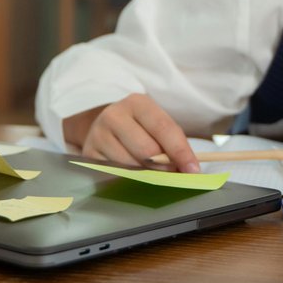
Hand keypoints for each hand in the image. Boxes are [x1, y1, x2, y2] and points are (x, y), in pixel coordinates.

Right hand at [69, 95, 199, 172]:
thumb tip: (188, 170)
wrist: (103, 126)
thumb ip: (171, 143)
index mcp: (137, 103)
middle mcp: (114, 115)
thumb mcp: (155, 126)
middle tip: (171, 173)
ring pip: (132, 166)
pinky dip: (129, 178)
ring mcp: (99, 134)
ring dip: (146, 174)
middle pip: (147, 151)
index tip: (193, 170)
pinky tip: (131, 173)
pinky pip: (116, 175)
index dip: (181, 151)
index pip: (163, 128)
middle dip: (164, 166)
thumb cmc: (138, 128)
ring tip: (148, 170)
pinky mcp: (89, 154)